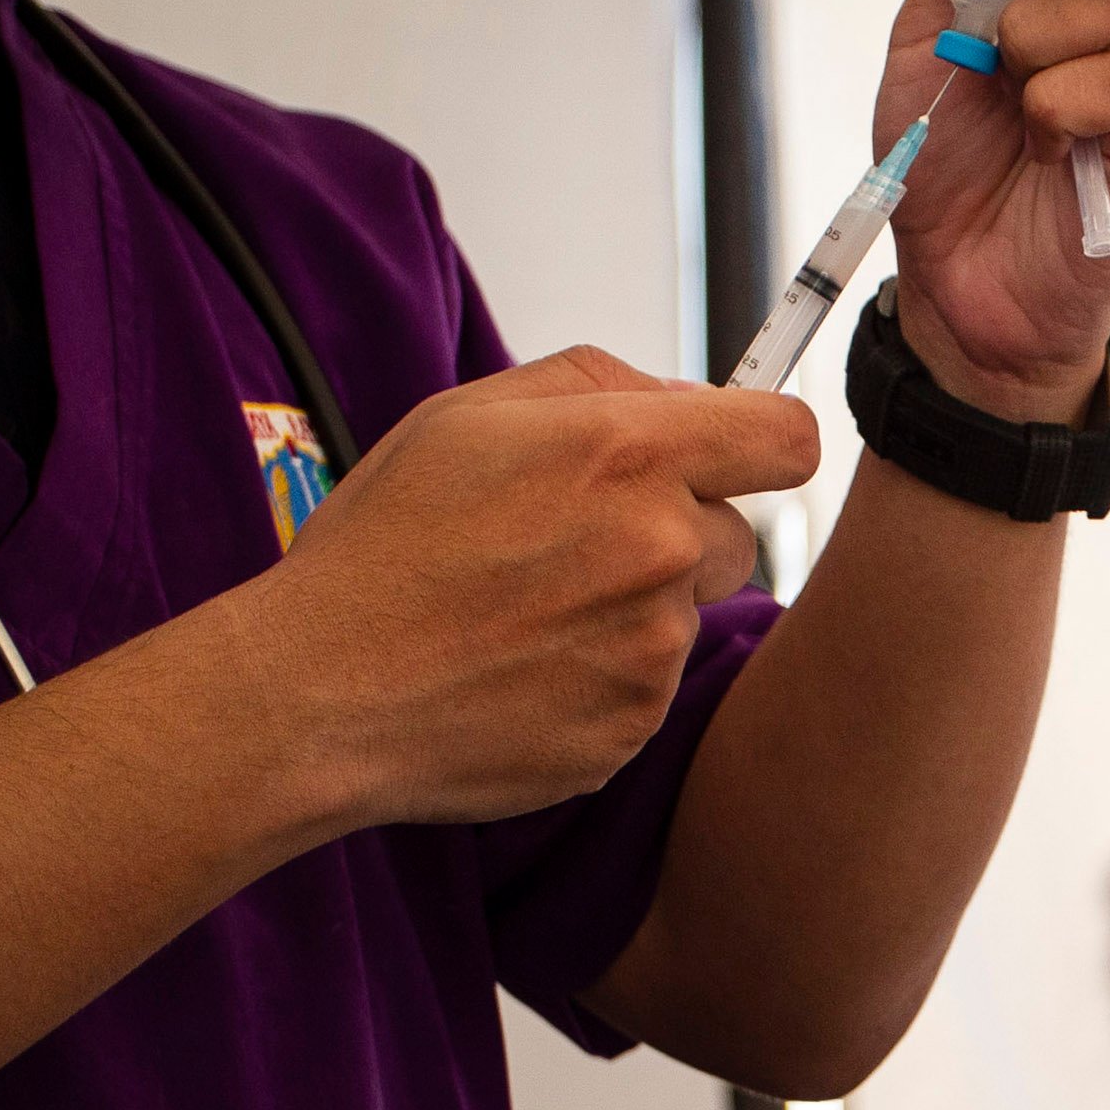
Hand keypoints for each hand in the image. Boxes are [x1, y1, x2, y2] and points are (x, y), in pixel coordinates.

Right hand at [245, 346, 814, 827]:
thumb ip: (599, 383)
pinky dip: (602, 680)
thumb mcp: (470, 415)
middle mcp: (659, 549)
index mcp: (627, 454)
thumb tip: (692, 398)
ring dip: (632, 612)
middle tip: (571, 550)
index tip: (736, 460)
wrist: (322, 689)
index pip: (788, 438)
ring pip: (687, 615)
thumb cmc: (387, 546)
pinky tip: (521, 670)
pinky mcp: (634, 726)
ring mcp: (653, 648)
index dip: (763, 445)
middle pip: (739, 535)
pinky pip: (650, 689)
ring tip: (524, 616)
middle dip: (677, 535)